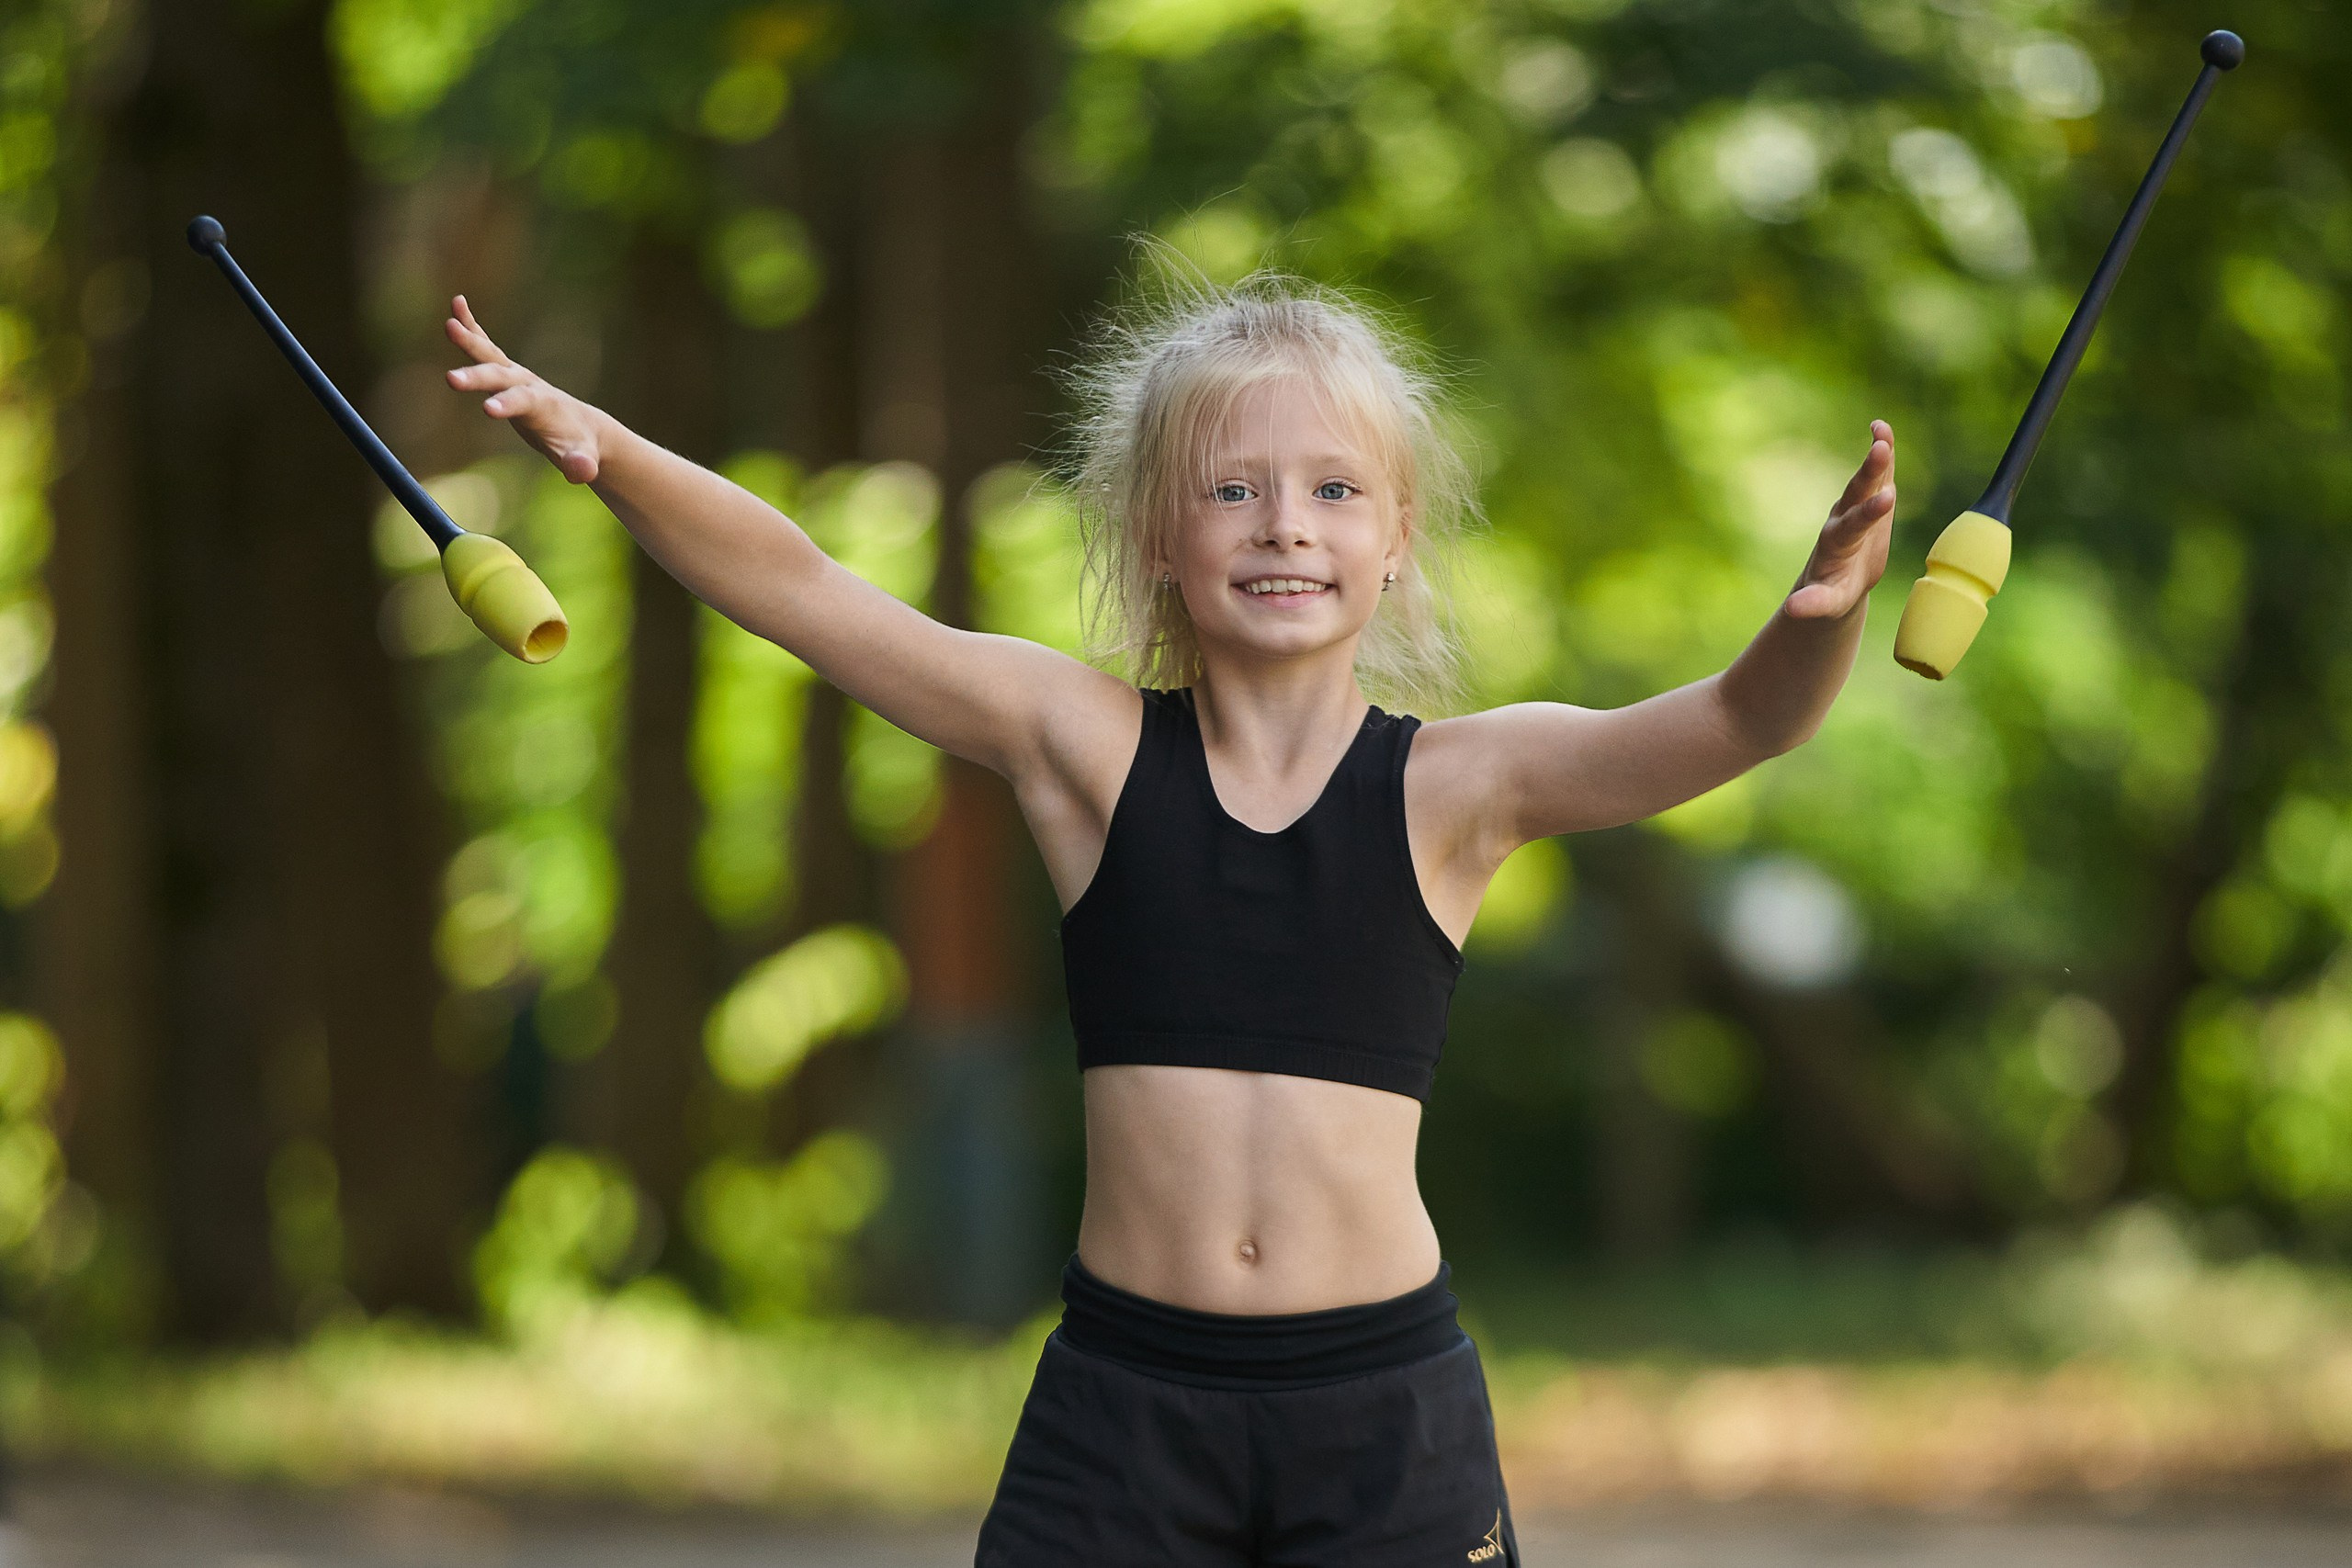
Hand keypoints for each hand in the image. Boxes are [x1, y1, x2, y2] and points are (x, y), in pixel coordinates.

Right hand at [444, 296, 604, 483]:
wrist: (584, 427)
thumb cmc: (579, 446)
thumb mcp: (583, 459)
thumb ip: (581, 464)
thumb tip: (583, 471)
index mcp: (543, 405)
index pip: (523, 402)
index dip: (507, 405)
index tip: (487, 410)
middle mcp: (528, 384)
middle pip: (500, 377)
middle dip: (476, 378)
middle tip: (450, 380)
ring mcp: (517, 376)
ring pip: (491, 354)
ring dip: (470, 339)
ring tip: (449, 324)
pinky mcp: (507, 373)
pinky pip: (486, 347)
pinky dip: (472, 327)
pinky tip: (457, 305)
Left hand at [1785, 419, 1895, 619]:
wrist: (1834, 581)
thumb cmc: (1831, 595)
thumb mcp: (1825, 604)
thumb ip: (1813, 603)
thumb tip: (1793, 610)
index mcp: (1837, 544)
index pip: (1852, 525)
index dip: (1868, 513)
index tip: (1887, 499)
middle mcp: (1843, 519)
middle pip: (1856, 494)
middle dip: (1870, 473)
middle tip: (1881, 450)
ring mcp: (1855, 507)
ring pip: (1866, 479)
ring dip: (1876, 457)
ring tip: (1882, 431)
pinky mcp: (1869, 502)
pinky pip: (1877, 475)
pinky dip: (1882, 453)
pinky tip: (1882, 429)